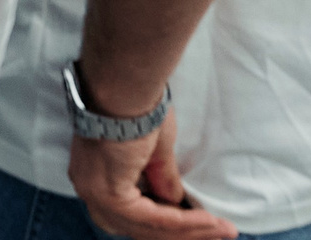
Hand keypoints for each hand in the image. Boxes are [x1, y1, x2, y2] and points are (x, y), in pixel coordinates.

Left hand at [68, 112, 235, 239]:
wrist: (122, 85)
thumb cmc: (133, 103)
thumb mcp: (153, 149)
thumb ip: (160, 178)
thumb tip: (174, 202)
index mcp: (95, 175)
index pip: (132, 213)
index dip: (168, 222)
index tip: (200, 222)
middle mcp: (90, 188)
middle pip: (139, 227)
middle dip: (180, 233)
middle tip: (213, 233)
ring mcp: (97, 193)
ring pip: (147, 227)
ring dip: (189, 230)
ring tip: (220, 229)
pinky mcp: (110, 194)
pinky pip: (152, 219)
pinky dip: (183, 222)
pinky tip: (207, 222)